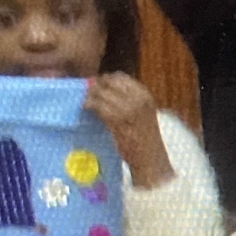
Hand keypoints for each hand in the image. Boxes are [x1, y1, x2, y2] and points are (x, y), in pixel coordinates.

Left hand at [84, 73, 173, 187]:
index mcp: (145, 95)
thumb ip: (129, 100)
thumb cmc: (144, 138)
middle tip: (89, 93)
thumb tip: (105, 88)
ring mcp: (127, 108)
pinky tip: (85, 108)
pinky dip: (89, 105)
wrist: (150, 158)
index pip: (121, 77)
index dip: (106, 80)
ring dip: (90, 95)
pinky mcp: (116, 120)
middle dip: (97, 86)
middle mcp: (137, 99)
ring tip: (86, 102)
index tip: (99, 86)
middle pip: (109, 82)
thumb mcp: (142, 113)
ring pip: (101, 92)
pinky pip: (97, 105)